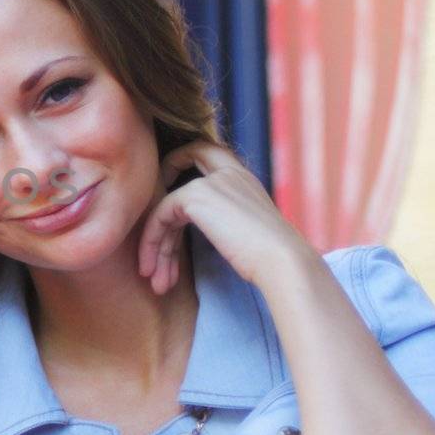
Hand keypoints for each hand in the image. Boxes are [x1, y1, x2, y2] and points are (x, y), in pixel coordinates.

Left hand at [137, 140, 313, 293]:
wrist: (282, 261)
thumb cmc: (271, 258)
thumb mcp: (247, 230)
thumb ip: (224, 220)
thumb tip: (195, 236)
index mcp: (244, 179)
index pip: (207, 152)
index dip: (181, 160)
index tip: (167, 185)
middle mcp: (228, 173)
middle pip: (180, 179)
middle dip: (161, 219)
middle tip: (152, 258)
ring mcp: (211, 182)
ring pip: (167, 208)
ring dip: (156, 246)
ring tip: (155, 282)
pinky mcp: (196, 195)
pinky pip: (160, 215)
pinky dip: (152, 243)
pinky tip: (154, 271)